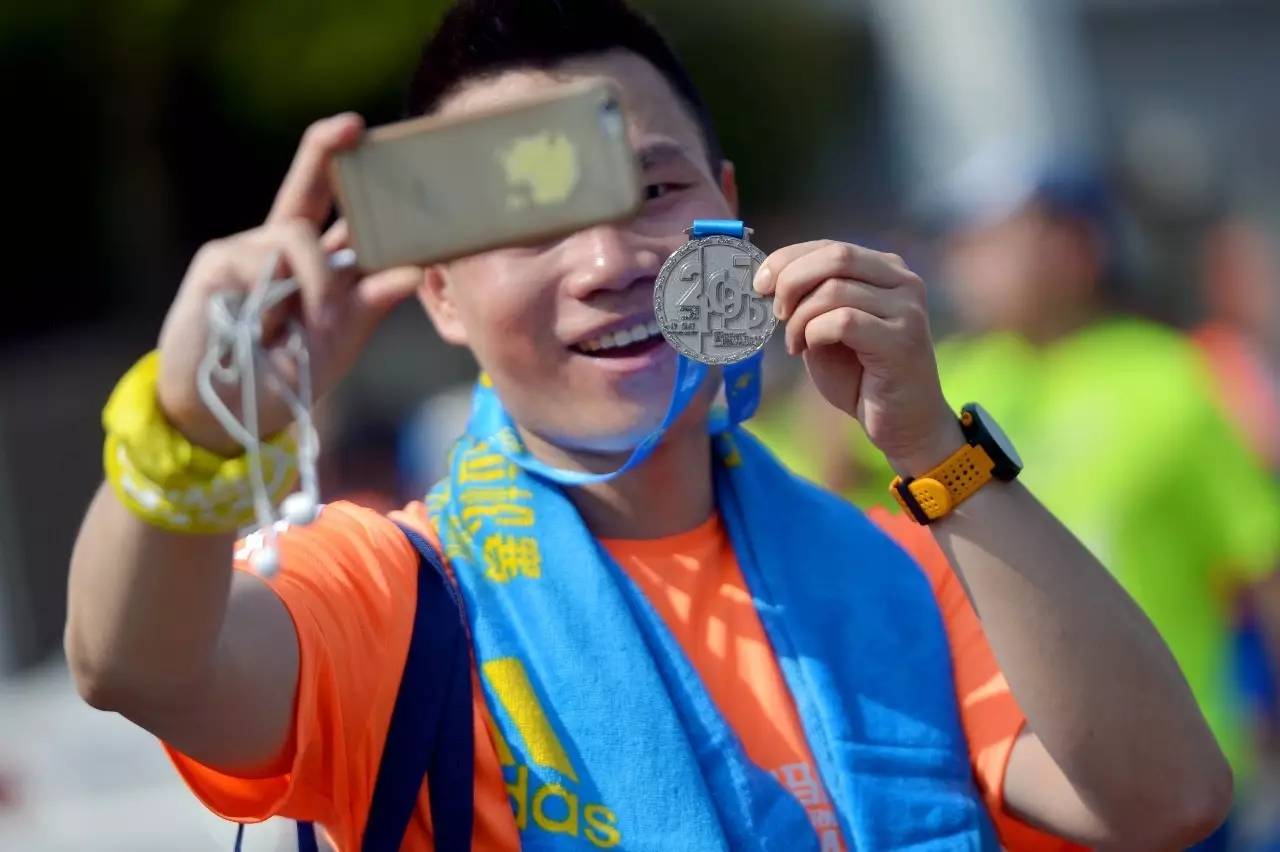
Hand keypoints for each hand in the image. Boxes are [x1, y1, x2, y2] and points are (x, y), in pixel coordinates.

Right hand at [155, 113, 421, 453]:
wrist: (226, 411)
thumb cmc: (285, 374)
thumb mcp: (339, 339)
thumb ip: (371, 302)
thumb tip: (414, 269)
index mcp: (316, 263)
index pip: (337, 210)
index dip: (345, 169)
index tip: (361, 129)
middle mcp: (281, 246)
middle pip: (305, 187)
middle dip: (325, 150)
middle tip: (351, 126)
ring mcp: (248, 251)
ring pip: (295, 235)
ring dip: (315, 283)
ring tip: (303, 329)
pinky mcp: (219, 262)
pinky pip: (262, 265)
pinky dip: (274, 302)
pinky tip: (264, 331)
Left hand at [753, 240, 963, 476]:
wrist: (903, 423)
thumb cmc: (861, 377)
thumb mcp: (827, 328)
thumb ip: (810, 299)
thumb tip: (768, 278)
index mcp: (885, 270)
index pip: (829, 246)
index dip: (787, 259)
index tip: (759, 284)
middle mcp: (902, 281)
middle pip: (835, 256)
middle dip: (791, 281)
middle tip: (775, 312)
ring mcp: (906, 309)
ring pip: (834, 290)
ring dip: (800, 318)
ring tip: (795, 344)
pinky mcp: (902, 339)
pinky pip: (843, 321)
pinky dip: (815, 333)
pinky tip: (810, 350)